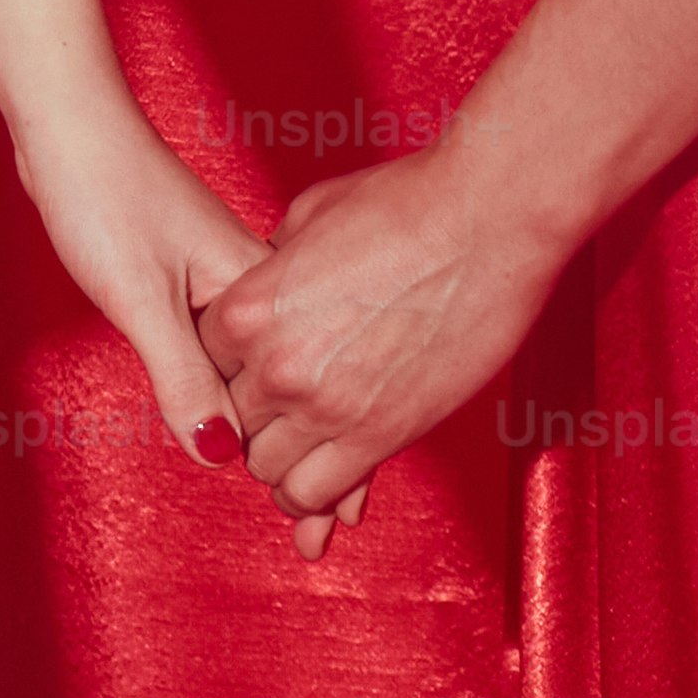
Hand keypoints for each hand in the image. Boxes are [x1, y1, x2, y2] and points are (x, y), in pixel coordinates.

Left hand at [11, 115, 308, 541]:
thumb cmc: (104, 199)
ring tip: (321, 485)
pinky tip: (269, 405)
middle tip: (337, 525)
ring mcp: (237, 279)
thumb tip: (219, 455)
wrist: (76, 126)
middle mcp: (262, 285)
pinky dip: (266, 389)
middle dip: (323, 453)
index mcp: (257, 288)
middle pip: (302, 385)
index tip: (345, 515)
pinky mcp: (209, 275)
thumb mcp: (141, 297)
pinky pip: (258, 347)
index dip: (324, 454)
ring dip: (298, 426)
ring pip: (283, 367)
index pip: (299, 392)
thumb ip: (182, 374)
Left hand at [195, 148, 568, 531]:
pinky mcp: (380, 433)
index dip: (231, 370)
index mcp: (249, 307)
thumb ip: (275, 261)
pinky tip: (327, 479)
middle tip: (288, 404)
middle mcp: (275, 364)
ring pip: (268, 471)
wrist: (490, 215)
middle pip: (234, 422)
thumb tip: (269, 279)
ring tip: (307, 444)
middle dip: (257, 415)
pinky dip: (312, 496)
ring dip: (282, 460)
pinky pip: (316, 493)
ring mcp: (325, 404)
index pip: (206, 368)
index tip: (255, 370)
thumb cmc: (412, 201)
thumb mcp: (313, 215)